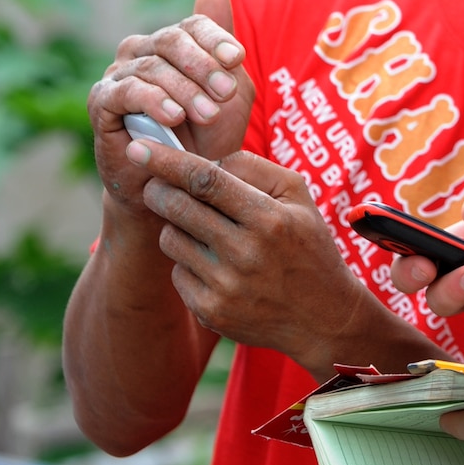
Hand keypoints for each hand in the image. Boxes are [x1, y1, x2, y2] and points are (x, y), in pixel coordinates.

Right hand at [89, 0, 253, 211]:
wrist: (174, 186)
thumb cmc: (204, 137)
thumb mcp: (228, 93)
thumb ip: (223, 48)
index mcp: (171, 44)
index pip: (192, 26)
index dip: (215, 39)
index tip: (239, 59)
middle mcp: (140, 51)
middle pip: (171, 41)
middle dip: (203, 66)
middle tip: (227, 92)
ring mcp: (117, 75)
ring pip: (152, 68)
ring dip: (185, 90)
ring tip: (208, 114)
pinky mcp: (100, 102)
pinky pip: (125, 92)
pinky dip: (152, 101)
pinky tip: (173, 116)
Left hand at [134, 144, 439, 376]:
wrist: (323, 316)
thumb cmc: (308, 245)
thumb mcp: (298, 195)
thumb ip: (253, 168)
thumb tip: (204, 160)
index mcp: (270, 218)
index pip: (206, 180)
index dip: (168, 161)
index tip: (140, 148)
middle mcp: (247, 253)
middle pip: (179, 208)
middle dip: (158, 190)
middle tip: (156, 185)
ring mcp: (226, 287)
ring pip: (171, 240)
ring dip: (175, 227)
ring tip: (200, 229)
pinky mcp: (211, 312)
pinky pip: (177, 273)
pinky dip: (187, 262)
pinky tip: (212, 264)